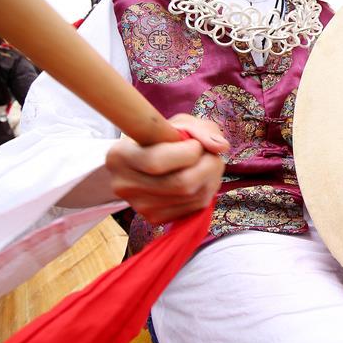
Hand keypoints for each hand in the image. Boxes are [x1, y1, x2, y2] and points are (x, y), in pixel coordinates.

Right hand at [105, 113, 228, 223]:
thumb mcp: (178, 123)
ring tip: (207, 164)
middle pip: (181, 184)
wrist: (145, 164)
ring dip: (212, 177)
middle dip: (208, 165)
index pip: (158, 161)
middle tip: (211, 154)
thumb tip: (221, 147)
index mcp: (120, 156)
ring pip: (192, 196)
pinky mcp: (155, 218)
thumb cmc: (162, 138)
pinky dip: (206, 190)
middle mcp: (124, 185)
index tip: (195, 143)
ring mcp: (139, 206)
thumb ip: (201, 130)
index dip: (189, 151)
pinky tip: (202, 178)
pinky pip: (194, 207)